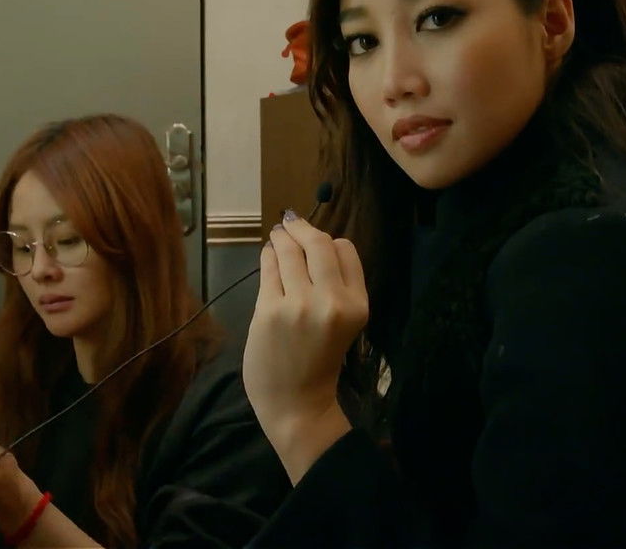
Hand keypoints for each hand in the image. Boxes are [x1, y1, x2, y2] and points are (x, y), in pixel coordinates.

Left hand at [244, 211, 366, 480]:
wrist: (298, 405)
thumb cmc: (321, 364)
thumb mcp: (346, 324)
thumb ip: (337, 288)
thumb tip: (314, 244)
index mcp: (358, 304)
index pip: (346, 250)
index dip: (329, 241)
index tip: (316, 240)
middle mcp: (332, 300)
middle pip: (318, 244)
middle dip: (302, 227)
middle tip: (290, 221)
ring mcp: (298, 304)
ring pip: (289, 252)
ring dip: (281, 238)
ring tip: (277, 235)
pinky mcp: (269, 311)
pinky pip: (268, 270)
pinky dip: (267, 256)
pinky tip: (267, 254)